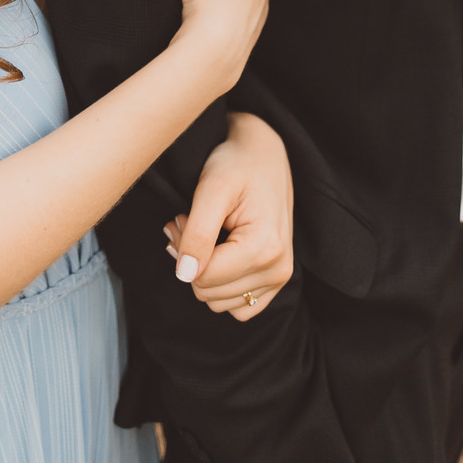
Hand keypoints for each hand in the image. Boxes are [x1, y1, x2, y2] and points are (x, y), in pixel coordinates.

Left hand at [163, 111, 292, 321]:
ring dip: (203, 271)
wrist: (264, 154)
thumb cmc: (237, 164)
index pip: (203, 278)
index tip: (184, 217)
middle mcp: (278, 269)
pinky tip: (220, 252)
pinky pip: (237, 307)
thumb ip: (198, 233)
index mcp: (266, 248)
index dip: (183, 248)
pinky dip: (221, 285)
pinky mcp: (275, 282)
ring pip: (218, 302)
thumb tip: (185, 275)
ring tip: (206, 233)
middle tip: (192, 221)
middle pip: (208, 293)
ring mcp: (279, 278)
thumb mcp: (212, 188)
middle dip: (191, 259)